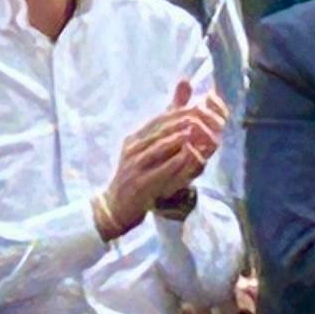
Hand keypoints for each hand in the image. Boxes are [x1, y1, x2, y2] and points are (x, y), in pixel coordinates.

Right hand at [99, 83, 222, 235]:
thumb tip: (172, 120)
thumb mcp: (143, 155)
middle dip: (179, 121)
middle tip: (198, 115)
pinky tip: (187, 156)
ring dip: (176, 138)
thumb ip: (160, 138)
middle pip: (157, 130)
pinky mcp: (139, 184)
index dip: (177, 112)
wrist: (115, 207)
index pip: (157, 120)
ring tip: (193, 130)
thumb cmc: (135, 178)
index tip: (196, 107)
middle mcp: (132, 150)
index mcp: (133, 141)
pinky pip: (158, 170)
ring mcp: (134, 167)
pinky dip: (173, 162)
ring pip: (157, 148)